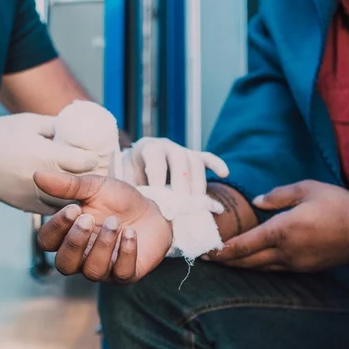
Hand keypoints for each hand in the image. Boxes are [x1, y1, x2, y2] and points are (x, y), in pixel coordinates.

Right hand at [0, 113, 100, 213]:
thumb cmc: (1, 132)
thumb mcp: (32, 122)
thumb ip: (57, 127)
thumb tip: (78, 130)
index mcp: (47, 155)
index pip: (85, 162)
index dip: (94, 159)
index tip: (96, 156)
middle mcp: (43, 179)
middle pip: (79, 185)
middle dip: (89, 178)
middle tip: (96, 172)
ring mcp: (33, 196)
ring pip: (66, 202)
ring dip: (76, 195)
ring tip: (82, 187)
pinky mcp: (23, 206)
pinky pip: (49, 209)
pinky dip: (59, 204)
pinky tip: (63, 196)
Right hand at [34, 172, 172, 282]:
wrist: (152, 210)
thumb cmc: (117, 202)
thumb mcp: (93, 187)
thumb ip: (67, 185)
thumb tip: (37, 175)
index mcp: (67, 236)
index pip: (47, 242)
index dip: (56, 228)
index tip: (73, 208)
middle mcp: (82, 258)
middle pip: (64, 265)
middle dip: (75, 242)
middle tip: (88, 219)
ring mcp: (104, 269)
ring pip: (93, 271)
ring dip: (102, 245)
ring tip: (114, 222)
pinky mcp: (127, 274)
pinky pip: (121, 273)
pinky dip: (126, 252)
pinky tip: (130, 232)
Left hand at [112, 137, 228, 194]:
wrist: (136, 163)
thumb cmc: (130, 175)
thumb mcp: (124, 178)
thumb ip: (130, 186)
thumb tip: (135, 200)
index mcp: (147, 148)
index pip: (156, 158)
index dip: (158, 177)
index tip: (160, 198)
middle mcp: (167, 145)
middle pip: (180, 159)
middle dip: (182, 183)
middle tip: (182, 204)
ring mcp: (182, 150)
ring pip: (195, 161)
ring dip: (198, 182)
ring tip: (198, 202)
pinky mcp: (193, 156)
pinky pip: (207, 157)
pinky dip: (216, 164)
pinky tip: (225, 173)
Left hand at [209, 181, 348, 271]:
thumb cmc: (337, 203)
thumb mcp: (306, 189)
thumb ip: (278, 195)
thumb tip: (257, 202)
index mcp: (282, 230)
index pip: (244, 245)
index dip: (223, 250)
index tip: (208, 252)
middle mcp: (286, 251)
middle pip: (248, 261)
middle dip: (227, 261)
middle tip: (209, 259)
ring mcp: (297, 263)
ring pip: (262, 268)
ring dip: (243, 265)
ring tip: (228, 261)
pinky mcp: (307, 268)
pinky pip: (278, 268)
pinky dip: (262, 265)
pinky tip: (257, 261)